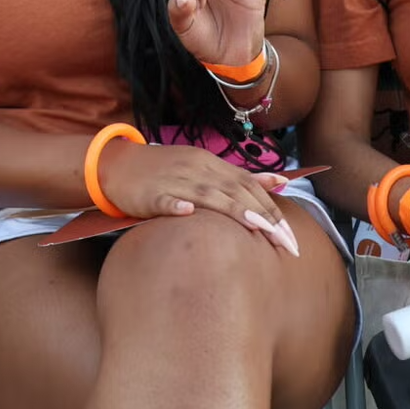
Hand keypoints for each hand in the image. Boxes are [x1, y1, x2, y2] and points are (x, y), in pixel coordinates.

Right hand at [93, 141, 300, 254]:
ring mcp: (173, 179)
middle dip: (264, 216)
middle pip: (235, 191)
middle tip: (286, 244)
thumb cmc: (166, 171)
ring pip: (206, 193)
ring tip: (257, 226)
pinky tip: (187, 213)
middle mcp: (197, 169)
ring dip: (233, 209)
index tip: (291, 238)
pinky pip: (164, 198)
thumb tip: (279, 183)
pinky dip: (176, 205)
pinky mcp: (150, 192)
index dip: (272, 209)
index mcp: (211, 164)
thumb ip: (240, 178)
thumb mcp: (205, 168)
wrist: (118, 164)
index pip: (249, 185)